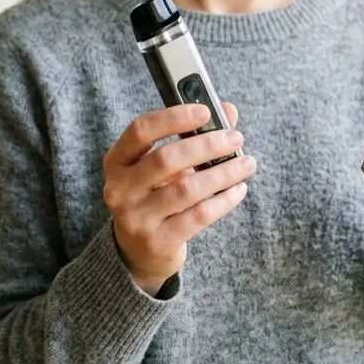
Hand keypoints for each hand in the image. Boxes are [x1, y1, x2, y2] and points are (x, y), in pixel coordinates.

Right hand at [104, 101, 254, 295]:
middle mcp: (120, 189)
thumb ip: (193, 136)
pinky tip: (238, 189)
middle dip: (207, 145)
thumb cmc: (154, 195)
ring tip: (246, 163)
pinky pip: (199, 215)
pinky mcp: (158, 241)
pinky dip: (223, 200)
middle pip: (166, 158)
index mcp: (117, 162)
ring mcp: (137, 218)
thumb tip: (228, 111)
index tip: (205, 111)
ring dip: (222, 173)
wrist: (139, 252)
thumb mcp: (163, 166)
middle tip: (235, 138)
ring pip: (187, 188)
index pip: (140, 130)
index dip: (173, 117)